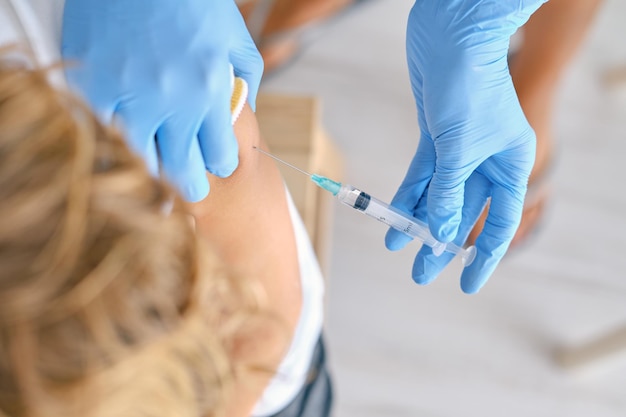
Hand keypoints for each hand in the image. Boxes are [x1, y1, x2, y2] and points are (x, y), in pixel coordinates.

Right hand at [62, 0, 262, 201]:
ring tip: (161, 157)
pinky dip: (117, 136)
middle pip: (182, 173)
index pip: (220, 157)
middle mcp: (170, 103)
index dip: (220, 162)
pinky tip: (129, 128)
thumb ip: (248, 78)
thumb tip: (248, 110)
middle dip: (191, 184)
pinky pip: (105, 132)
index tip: (217, 160)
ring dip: (153, 162)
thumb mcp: (235, 36)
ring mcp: (127, 98)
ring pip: (141, 160)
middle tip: (193, 185)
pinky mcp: (91, 89)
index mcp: (209, 92)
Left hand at [386, 0, 545, 292]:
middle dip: (439, 242)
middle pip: (462, 212)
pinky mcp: (435, 138)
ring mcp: (459, 150)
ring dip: (416, 221)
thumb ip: (447, 194)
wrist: (450, 36)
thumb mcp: (459, 149)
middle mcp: (487, 161)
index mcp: (510, 165)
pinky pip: (421, 176)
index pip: (499, 221)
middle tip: (420, 273)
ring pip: (437, 196)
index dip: (483, 256)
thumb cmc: (467, 87)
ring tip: (396, 247)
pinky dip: (406, 196)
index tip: (466, 284)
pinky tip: (391, 218)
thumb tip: (438, 233)